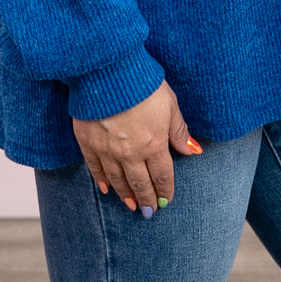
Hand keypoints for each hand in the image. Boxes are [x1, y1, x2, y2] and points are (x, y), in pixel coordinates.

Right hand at [71, 80, 200, 212]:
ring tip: (132, 205)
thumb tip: (192, 151)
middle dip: (147, 198)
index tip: (166, 200)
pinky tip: (106, 189)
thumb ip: (179, 131)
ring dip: (126, 195)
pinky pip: (95, 168)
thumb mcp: (170, 104)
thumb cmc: (143, 83)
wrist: (108, 70)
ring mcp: (107, 150)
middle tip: (149, 211)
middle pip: (140, 183)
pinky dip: (101, 181)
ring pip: (118, 180)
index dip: (165, 189)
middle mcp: (130, 153)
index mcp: (154, 144)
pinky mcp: (88, 142)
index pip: (162, 175)